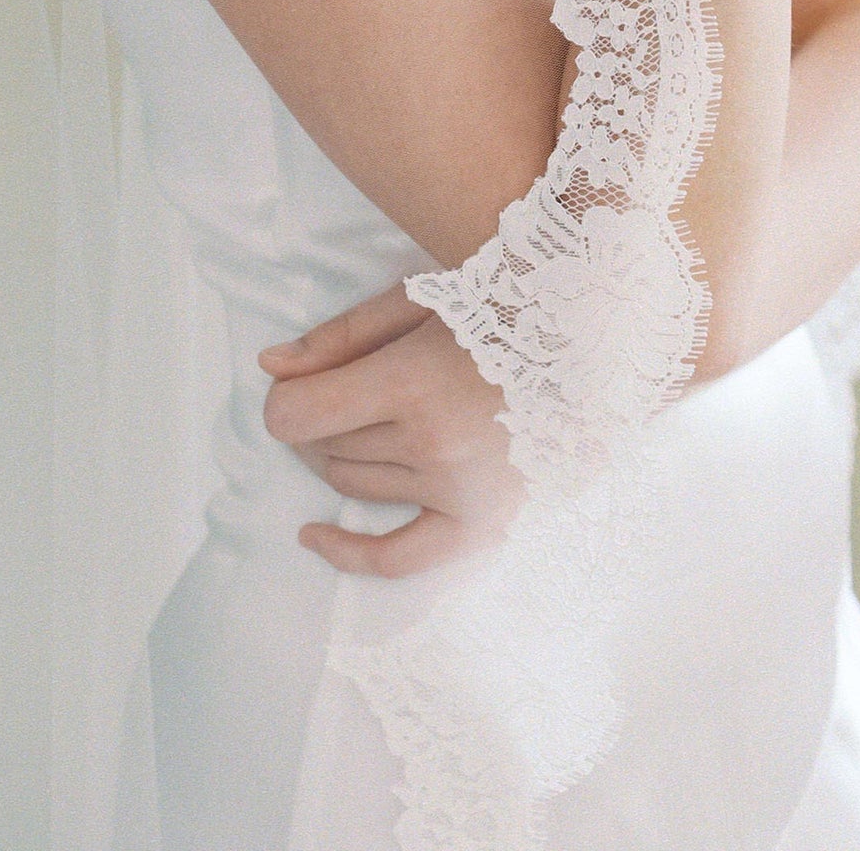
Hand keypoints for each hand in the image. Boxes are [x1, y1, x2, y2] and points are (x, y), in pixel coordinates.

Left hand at [258, 282, 522, 577]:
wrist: (592, 342)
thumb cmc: (501, 306)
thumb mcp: (418, 301)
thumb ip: (341, 336)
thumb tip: (268, 368)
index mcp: (412, 382)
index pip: (298, 416)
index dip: (285, 399)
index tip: (298, 385)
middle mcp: (431, 445)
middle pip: (324, 447)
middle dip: (314, 419)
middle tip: (333, 389)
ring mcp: (456, 490)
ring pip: (354, 485)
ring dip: (334, 457)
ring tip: (347, 425)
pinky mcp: (480, 521)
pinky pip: (398, 558)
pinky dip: (348, 553)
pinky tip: (312, 536)